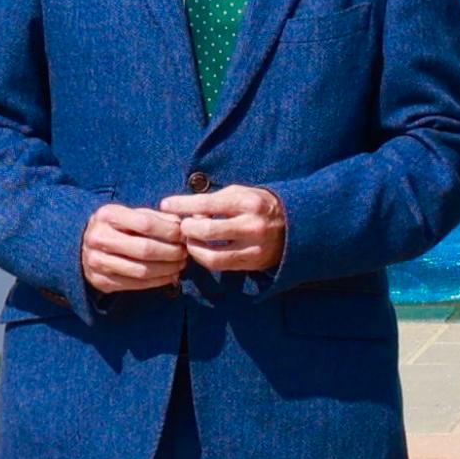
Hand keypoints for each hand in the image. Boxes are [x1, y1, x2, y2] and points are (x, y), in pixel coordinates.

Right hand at [81, 202, 188, 295]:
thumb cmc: (116, 226)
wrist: (81, 244)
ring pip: (142, 271)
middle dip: (172, 252)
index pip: (146, 224)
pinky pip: (135, 285)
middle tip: (185, 252)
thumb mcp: (130, 213)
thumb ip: (156, 217)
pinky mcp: (101, 281)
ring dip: (168, 269)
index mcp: (108, 215)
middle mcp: (99, 238)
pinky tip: (169, 276)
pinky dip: (157, 282)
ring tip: (180, 264)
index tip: (183, 235)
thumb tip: (182, 225)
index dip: (170, 231)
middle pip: (145, 249)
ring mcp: (98, 262)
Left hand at [162, 182, 289, 276]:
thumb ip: (215, 200)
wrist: (294, 226)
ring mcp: (253, 247)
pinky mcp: (253, 263)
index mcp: (248, 202)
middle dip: (187, 229)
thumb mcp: (242, 193)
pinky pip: (220, 266)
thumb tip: (185, 209)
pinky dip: (205, 258)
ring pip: (211, 256)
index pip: (206, 204)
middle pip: (206, 231)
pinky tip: (202, 250)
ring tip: (190, 240)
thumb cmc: (259, 205)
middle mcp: (251, 226)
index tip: (165, 204)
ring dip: (194, 248)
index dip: (182, 205)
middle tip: (182, 226)